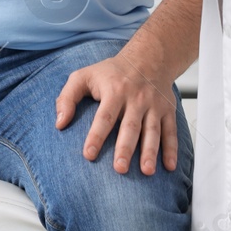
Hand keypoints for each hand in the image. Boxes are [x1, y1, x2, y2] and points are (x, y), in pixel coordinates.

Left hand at [55, 39, 180, 174]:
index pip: (104, 116)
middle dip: (125, 148)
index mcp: (115, 90)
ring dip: (150, 152)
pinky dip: (172, 149)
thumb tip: (59, 123)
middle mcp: (136, 98)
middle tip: (119, 169)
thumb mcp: (83, 76)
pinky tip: (169, 166)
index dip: (96, 136)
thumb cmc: (111, 72)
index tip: (89, 155)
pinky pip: (171, 131)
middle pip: (130, 126)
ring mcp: (154, 105)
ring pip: (152, 131)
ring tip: (146, 172)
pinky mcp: (168, 111)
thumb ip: (67, 98)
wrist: (148, 58)